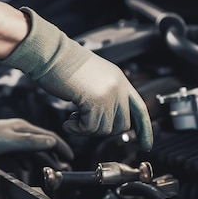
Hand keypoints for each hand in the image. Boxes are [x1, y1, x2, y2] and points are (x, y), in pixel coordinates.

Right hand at [1, 8, 152, 150]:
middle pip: (122, 125)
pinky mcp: (95, 101)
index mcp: (120, 80)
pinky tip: (68, 121)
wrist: (51, 53)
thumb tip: (108, 119)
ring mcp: (108, 94)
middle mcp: (118, 87)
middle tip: (84, 122)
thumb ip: (106, 95)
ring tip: (73, 117)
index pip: (140, 109)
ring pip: (105, 129)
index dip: (144, 129)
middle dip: (102, 130)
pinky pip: (90, 128)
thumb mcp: (94, 77)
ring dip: (86, 129)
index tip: (146, 145)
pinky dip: (76, 129)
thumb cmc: (63, 64)